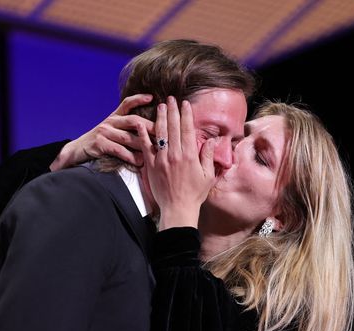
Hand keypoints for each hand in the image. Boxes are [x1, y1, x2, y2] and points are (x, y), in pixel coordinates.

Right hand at [50, 94, 154, 170]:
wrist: (77, 151)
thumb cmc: (101, 143)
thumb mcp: (113, 131)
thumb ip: (128, 130)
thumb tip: (150, 132)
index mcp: (115, 117)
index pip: (127, 103)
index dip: (139, 98)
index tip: (152, 97)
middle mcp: (110, 121)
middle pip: (133, 120)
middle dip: (150, 126)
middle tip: (164, 132)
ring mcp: (104, 132)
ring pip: (127, 137)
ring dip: (143, 145)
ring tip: (156, 151)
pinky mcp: (99, 144)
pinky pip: (118, 150)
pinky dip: (130, 156)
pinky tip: (140, 161)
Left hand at [137, 96, 216, 229]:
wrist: (178, 209)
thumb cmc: (195, 194)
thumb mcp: (208, 176)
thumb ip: (208, 157)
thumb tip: (212, 141)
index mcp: (190, 156)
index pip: (187, 130)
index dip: (186, 115)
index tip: (186, 104)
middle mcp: (175, 154)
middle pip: (173, 127)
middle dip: (173, 111)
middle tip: (171, 98)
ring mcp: (162, 159)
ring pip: (160, 133)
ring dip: (160, 118)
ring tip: (160, 106)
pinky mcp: (151, 166)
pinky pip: (146, 147)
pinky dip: (143, 134)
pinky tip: (141, 123)